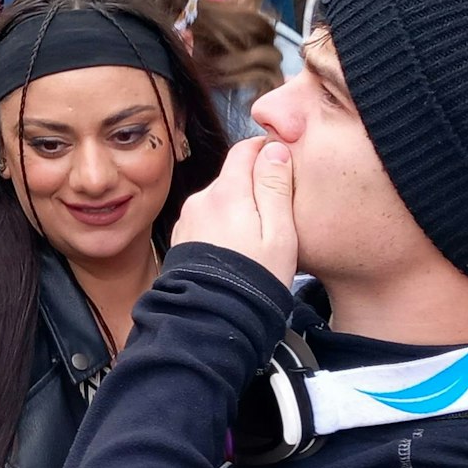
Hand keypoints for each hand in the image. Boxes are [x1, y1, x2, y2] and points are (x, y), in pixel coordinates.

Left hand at [171, 138, 297, 287]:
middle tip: (279, 210)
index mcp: (227, 192)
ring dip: (239, 207)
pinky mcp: (184, 237)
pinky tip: (237, 247)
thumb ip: (276, 187)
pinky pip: (208, 219)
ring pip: (221, 198)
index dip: (266, 150)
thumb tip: (273, 149)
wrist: (213, 318)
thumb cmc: (253, 279)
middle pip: (233, 175)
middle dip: (255, 184)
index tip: (283, 161)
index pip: (245, 149)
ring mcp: (189, 219)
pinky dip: (223, 225)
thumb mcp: (279, 233)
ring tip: (259, 236)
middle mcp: (202, 199)